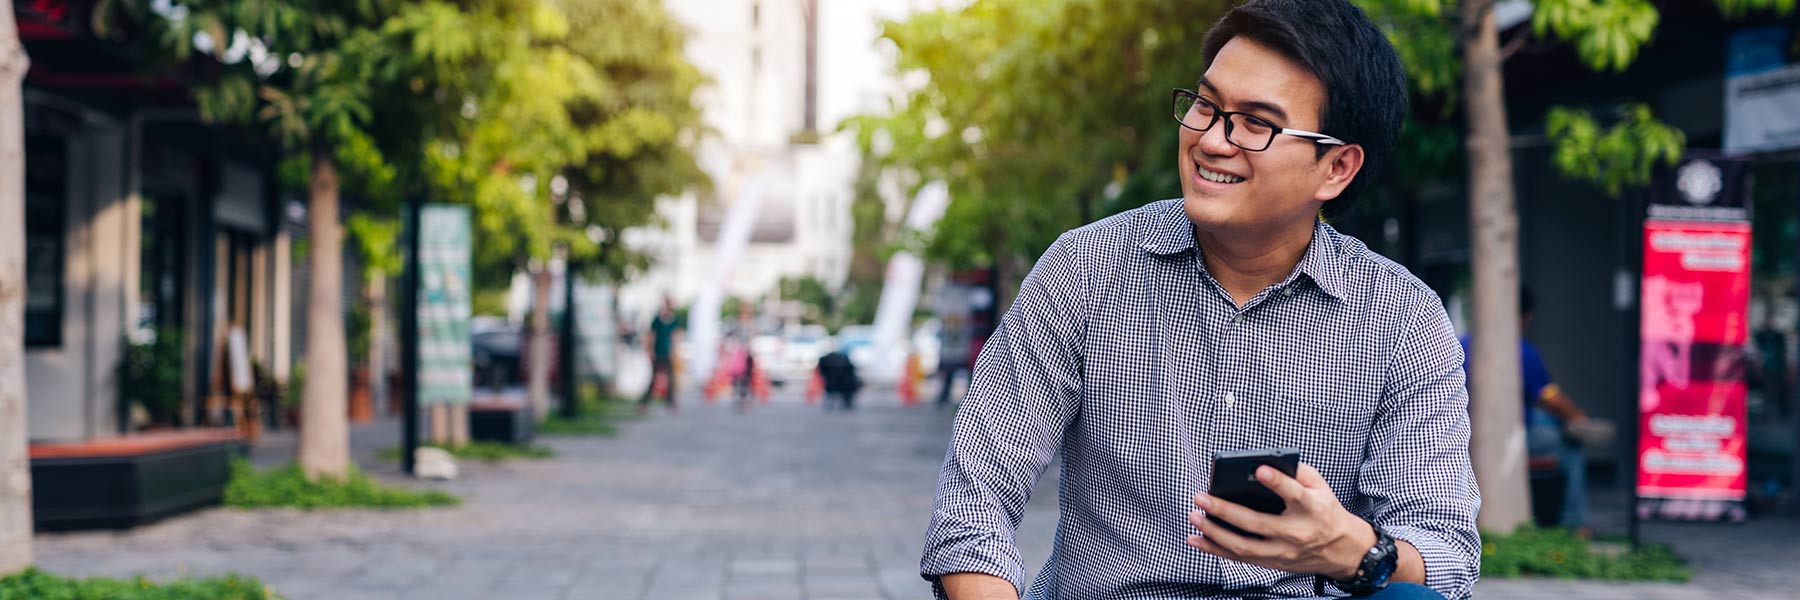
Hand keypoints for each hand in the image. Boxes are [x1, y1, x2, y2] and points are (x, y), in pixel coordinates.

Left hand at [1185, 463, 1373, 579]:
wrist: (1341, 549)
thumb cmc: (1325, 511)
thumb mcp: (1319, 486)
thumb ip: (1295, 471)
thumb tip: (1263, 460)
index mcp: (1312, 509)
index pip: (1294, 494)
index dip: (1277, 482)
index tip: (1258, 469)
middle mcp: (1297, 533)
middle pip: (1258, 524)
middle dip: (1226, 510)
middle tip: (1202, 497)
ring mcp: (1283, 552)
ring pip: (1244, 547)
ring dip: (1215, 533)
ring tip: (1194, 517)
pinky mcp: (1272, 562)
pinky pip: (1239, 559)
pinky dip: (1214, 549)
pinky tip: (1196, 538)